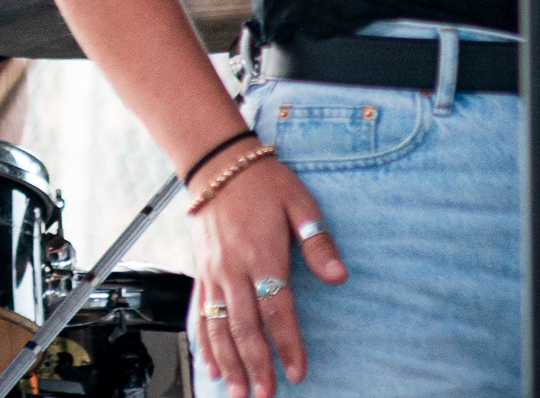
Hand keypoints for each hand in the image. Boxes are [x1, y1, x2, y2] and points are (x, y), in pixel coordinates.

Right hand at [189, 157, 346, 397]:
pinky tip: (210, 366)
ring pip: (218, 326)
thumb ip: (317, 242)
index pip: (277, 308)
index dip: (287, 344)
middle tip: (265, 395)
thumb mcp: (299, 202)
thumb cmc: (264, 181)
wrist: (217, 164)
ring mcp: (213, 273)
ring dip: (229, 363)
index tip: (297, 371)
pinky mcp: (200, 272)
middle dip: (255, 365)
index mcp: (262, 253)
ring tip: (238, 392)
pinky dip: (203, 343)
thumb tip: (339, 276)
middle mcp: (233, 268)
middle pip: (244, 326)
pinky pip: (199, 313)